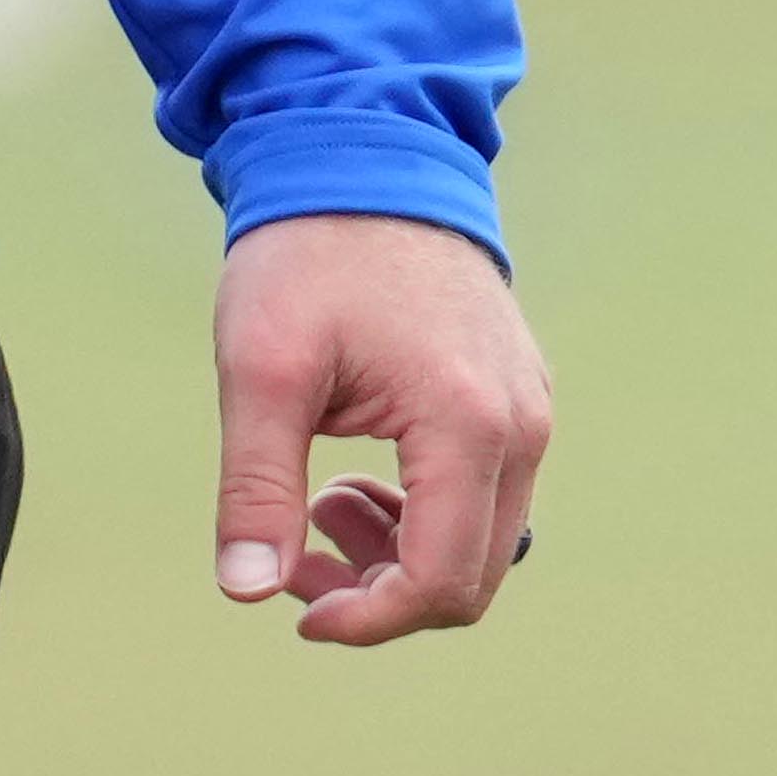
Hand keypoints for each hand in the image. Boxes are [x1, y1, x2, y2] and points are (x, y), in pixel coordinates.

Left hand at [213, 212, 549, 645]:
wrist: (370, 156)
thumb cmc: (311, 258)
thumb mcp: (263, 373)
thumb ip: (257, 489)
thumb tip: (248, 592)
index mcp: (467, 424)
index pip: (441, 581)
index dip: (366, 620)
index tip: (292, 605)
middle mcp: (521, 426)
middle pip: (471, 578)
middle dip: (379, 595)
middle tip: (293, 558)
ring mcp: (528, 410)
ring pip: (482, 544)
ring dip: (398, 556)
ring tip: (317, 506)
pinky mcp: (518, 397)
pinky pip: (487, 498)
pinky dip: (423, 516)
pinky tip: (356, 479)